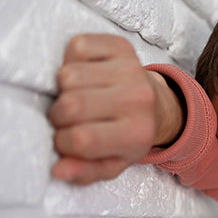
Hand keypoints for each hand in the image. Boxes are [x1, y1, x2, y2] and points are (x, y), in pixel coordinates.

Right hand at [49, 34, 182, 184]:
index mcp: (137, 134)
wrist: (158, 107)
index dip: (63, 142)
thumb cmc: (129, 136)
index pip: (82, 139)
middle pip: (71, 105)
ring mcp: (131, 71)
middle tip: (71, 119)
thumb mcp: (113, 163)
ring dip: (63, 88)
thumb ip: (86, 172)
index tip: (67, 141)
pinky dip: (70, 59)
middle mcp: (138, 100)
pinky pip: (77, 45)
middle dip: (60, 116)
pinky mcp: (121, 47)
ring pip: (68, 75)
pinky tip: (84, 75)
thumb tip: (59, 170)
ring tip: (78, 96)